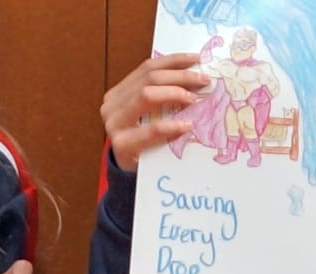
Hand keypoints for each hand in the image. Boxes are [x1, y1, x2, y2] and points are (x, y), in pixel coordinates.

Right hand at [102, 53, 209, 171]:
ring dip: (175, 94)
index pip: (148, 67)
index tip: (198, 59)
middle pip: (150, 78)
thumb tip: (196, 75)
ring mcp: (114, 124)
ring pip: (146, 95)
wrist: (129, 172)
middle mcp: (112, 104)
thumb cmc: (144, 140)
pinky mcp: (121, 144)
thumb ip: (161, 94)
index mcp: (119, 92)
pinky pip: (151, 129)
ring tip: (194, 99)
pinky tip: (187, 125)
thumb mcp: (149, 113)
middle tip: (204, 81)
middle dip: (180, 77)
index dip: (174, 60)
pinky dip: (171, 125)